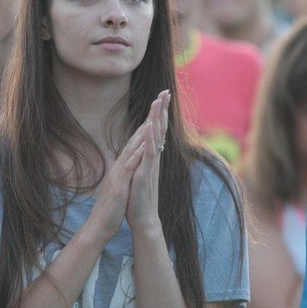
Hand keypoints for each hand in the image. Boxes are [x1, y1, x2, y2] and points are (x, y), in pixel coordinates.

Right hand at [86, 118, 148, 242]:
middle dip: (146, 121)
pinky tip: (146, 144)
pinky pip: (129, 166)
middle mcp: (119, 166)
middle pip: (134, 139)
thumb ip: (123, 174)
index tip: (156, 112)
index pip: (135, 143)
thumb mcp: (120, 186)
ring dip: (142, 132)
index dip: (145, 127)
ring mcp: (119, 173)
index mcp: (122, 167)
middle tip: (157, 102)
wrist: (100, 225)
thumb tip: (128, 166)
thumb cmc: (112, 208)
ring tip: (153, 116)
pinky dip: (138, 154)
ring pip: (131, 149)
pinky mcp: (120, 183)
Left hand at [126, 91, 169, 230]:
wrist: (143, 218)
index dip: (159, 113)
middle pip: (160, 128)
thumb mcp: (141, 172)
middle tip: (166, 90)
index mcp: (152, 156)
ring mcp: (151, 164)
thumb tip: (146, 146)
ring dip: (157, 119)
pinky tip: (149, 128)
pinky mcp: (146, 173)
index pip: (156, 130)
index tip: (162, 95)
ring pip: (156, 137)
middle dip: (162, 109)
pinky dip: (149, 140)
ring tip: (158, 102)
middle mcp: (154, 157)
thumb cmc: (140, 197)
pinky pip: (149, 154)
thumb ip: (144, 158)